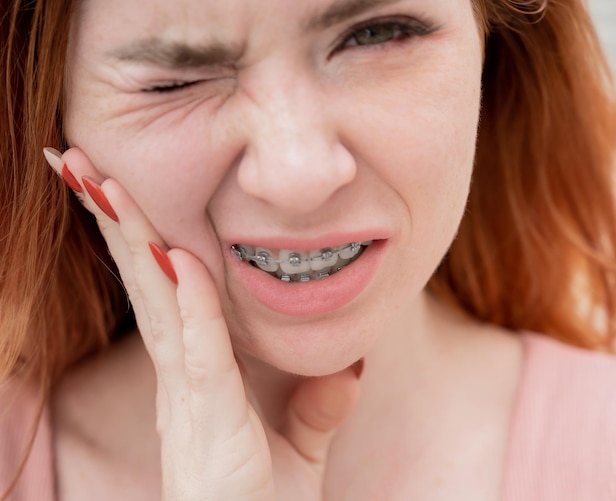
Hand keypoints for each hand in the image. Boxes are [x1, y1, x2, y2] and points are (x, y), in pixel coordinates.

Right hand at [44, 147, 361, 499]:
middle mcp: (181, 378)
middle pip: (145, 282)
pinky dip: (188, 301)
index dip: (141, 239)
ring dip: (131, 239)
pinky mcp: (209, 422)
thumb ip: (317, 406)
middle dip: (114, 220)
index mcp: (195, 377)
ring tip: (97, 180)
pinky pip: (197, 349)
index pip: (165, 291)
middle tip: (78, 160)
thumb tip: (351, 365)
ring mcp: (188, 398)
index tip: (117, 188)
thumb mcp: (298, 449)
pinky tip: (176, 255)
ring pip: (156, 303)